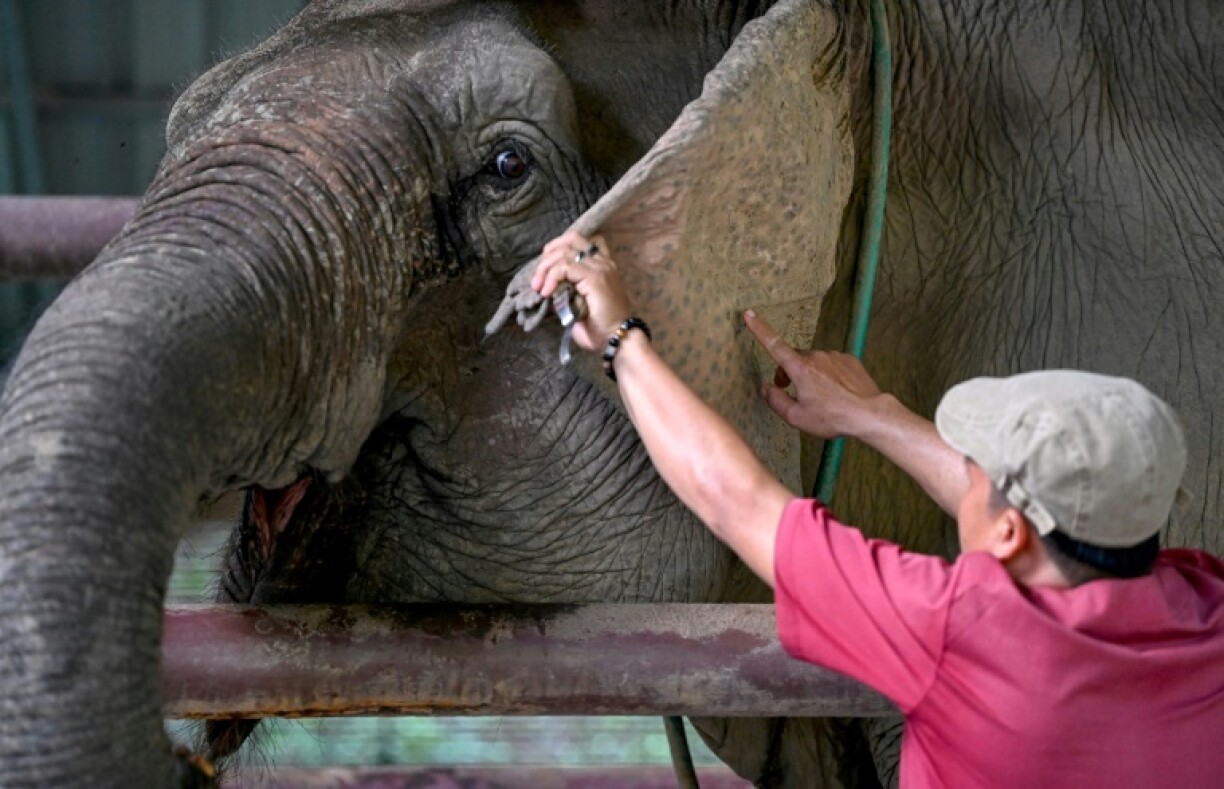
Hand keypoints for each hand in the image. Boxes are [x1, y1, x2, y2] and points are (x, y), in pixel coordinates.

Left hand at [532, 230, 633, 351]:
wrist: (617, 338)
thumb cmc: (599, 327)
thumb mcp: (578, 302)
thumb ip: (566, 289)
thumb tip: (547, 284)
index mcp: (602, 264)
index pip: (577, 241)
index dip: (556, 249)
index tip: (544, 271)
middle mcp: (603, 261)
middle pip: (570, 239)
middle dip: (547, 256)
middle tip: (537, 280)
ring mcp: (600, 267)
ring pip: (565, 252)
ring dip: (545, 268)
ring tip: (538, 288)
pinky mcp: (595, 277)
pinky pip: (566, 267)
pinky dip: (552, 277)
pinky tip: (547, 292)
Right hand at [743, 309, 882, 439]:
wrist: (869, 413)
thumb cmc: (833, 418)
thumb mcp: (797, 417)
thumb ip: (776, 401)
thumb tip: (766, 388)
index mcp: (800, 369)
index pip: (774, 344)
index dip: (760, 329)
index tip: (749, 314)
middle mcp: (816, 356)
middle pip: (794, 358)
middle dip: (789, 371)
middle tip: (792, 391)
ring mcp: (834, 356)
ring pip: (814, 362)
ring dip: (810, 374)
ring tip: (820, 397)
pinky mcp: (849, 359)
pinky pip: (831, 363)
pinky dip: (828, 374)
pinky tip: (835, 391)